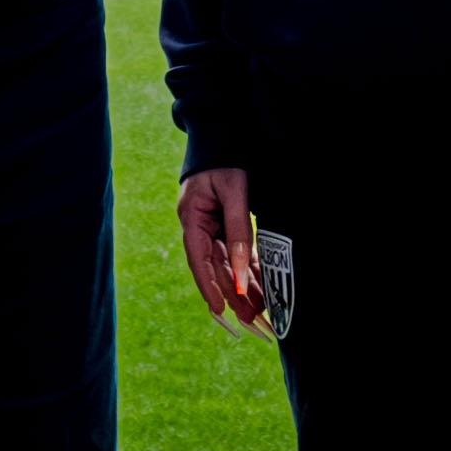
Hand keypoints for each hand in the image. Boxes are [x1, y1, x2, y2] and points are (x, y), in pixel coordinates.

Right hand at [177, 169, 260, 328]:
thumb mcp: (235, 190)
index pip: (199, 260)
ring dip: (241, 285)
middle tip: (250, 320)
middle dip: (232, 294)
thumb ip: (238, 229)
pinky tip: (258, 285)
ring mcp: (211, 224)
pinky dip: (246, 267)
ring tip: (258, 311)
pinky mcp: (224, 222)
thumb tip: (239, 269)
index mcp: (192, 216)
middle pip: (215, 266)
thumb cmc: (227, 156)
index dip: (210, 287)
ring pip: (226, 262)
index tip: (221, 311)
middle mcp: (199, 225)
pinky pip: (235, 250)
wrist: (224, 131)